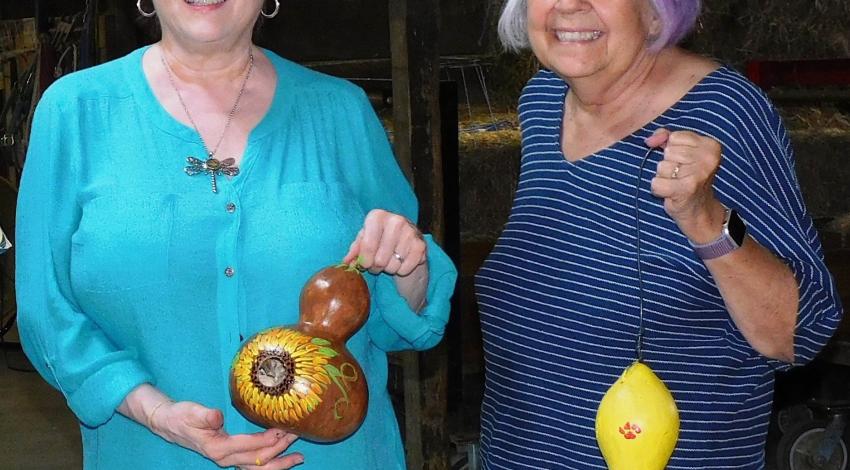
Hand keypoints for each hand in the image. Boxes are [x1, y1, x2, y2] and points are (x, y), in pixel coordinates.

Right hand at [150, 400, 302, 468]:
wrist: (170, 424)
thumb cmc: (182, 416)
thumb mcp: (191, 412)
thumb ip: (205, 416)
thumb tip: (217, 416)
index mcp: (218, 448)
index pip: (249, 446)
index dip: (267, 439)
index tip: (283, 429)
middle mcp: (225, 458)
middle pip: (257, 460)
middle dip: (279, 449)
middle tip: (297, 435)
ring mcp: (229, 460)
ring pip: (258, 468)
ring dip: (279, 463)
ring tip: (299, 457)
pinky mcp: (232, 456)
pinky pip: (254, 465)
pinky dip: (270, 464)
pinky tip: (284, 459)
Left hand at [344, 209, 426, 275]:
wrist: (407, 242)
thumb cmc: (380, 240)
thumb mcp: (365, 241)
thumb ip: (355, 250)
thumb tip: (346, 262)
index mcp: (377, 216)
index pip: (367, 246)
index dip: (364, 260)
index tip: (364, 264)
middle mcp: (396, 220)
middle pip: (380, 259)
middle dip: (376, 267)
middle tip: (378, 264)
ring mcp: (410, 232)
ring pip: (393, 266)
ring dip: (390, 269)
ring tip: (390, 261)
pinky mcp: (421, 245)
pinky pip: (405, 268)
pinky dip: (402, 270)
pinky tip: (402, 262)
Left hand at [645, 128, 725, 240]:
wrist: (699, 210)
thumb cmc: (688, 179)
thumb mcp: (681, 152)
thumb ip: (665, 137)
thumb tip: (650, 140)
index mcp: (710, 145)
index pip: (674, 137)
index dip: (673, 151)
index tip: (685, 163)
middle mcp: (708, 157)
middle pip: (668, 152)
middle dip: (669, 165)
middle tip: (681, 176)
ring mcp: (699, 173)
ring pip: (661, 166)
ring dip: (664, 177)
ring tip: (677, 184)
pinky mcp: (687, 188)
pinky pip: (656, 182)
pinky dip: (658, 189)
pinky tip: (670, 193)